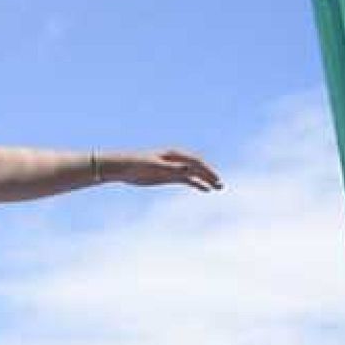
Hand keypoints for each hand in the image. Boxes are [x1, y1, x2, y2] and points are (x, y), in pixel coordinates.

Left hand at [107, 149, 221, 191]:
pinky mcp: (169, 176)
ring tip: (218, 187)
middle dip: (209, 175)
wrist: (124, 168)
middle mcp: (177, 160)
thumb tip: (189, 168)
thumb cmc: (138, 164)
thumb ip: (172, 168)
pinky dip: (196, 184)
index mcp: (174, 154)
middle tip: (220, 184)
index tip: (214, 177)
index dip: (206, 169)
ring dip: (206, 180)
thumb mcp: (156, 166)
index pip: (195, 161)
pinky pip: (186, 180)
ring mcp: (174, 168)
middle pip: (198, 167)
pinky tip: (205, 190)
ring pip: (194, 174)